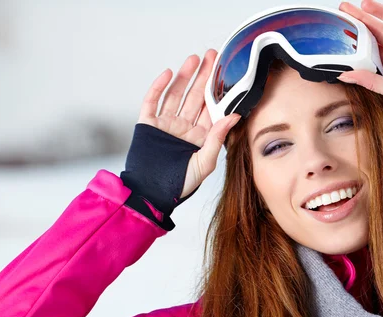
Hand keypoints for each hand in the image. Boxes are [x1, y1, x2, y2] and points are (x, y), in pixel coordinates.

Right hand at [138, 50, 240, 198]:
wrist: (152, 194)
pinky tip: (169, 74)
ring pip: (176, 94)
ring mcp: (165, 124)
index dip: (217, 90)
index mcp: (199, 135)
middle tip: (213, 56)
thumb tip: (234, 116)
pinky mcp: (147, 125)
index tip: (225, 72)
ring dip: (184, 77)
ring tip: (194, 59)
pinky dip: (159, 87)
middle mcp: (183, 127)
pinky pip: (152, 101)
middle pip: (195, 96)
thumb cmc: (180, 184)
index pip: (210, 108)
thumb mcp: (205, 162)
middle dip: (203, 76)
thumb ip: (217, 138)